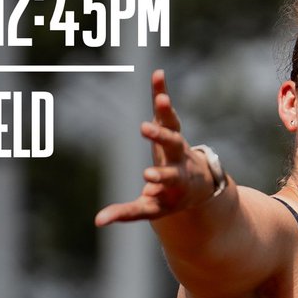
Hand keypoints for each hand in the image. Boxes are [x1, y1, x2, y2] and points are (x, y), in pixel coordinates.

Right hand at [94, 70, 219, 226]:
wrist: (199, 185)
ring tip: (160, 98)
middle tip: (146, 130)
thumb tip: (98, 222)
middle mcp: (180, 160)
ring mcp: (177, 142)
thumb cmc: (171, 199)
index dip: (159, 178)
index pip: (167, 179)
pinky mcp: (172, 128)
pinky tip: (158, 75)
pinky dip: (161, 93)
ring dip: (166, 112)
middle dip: (162, 139)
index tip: (148, 177)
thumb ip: (126, 213)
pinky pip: (166, 110)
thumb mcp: (152, 210)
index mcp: (175, 183)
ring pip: (173, 126)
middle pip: (173, 148)